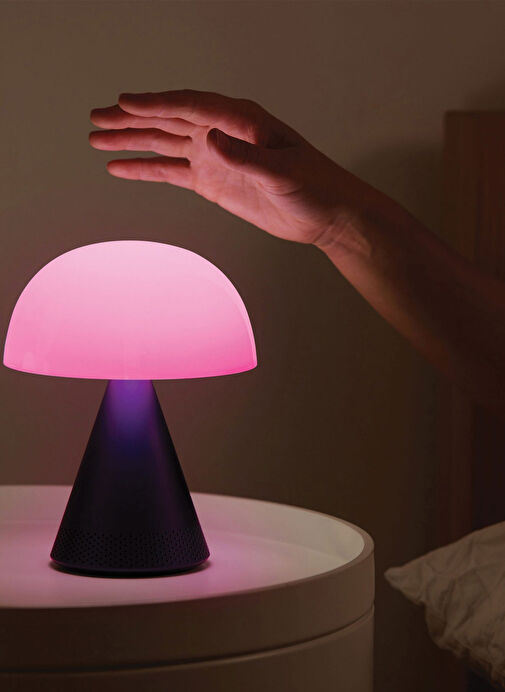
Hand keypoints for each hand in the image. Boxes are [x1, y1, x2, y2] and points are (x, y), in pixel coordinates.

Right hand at [89, 90, 360, 244]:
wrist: (325, 215)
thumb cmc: (314, 187)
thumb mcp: (284, 172)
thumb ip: (246, 156)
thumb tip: (210, 138)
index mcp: (242, 121)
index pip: (190, 106)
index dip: (155, 104)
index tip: (123, 103)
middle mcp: (223, 133)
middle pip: (169, 120)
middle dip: (132, 119)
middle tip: (97, 117)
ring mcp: (215, 156)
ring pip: (164, 143)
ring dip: (132, 141)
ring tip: (97, 138)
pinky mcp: (213, 181)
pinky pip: (172, 171)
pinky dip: (146, 169)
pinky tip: (122, 168)